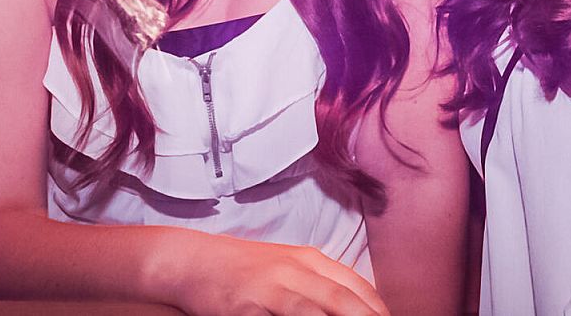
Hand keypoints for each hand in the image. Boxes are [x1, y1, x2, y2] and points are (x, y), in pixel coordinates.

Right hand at [169, 237, 389, 315]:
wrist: (193, 262)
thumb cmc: (245, 271)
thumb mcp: (287, 269)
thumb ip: (318, 285)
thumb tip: (354, 306)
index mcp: (309, 260)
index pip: (356, 285)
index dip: (377, 308)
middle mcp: (294, 270)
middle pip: (342, 299)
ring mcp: (270, 288)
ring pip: (314, 311)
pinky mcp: (246, 307)